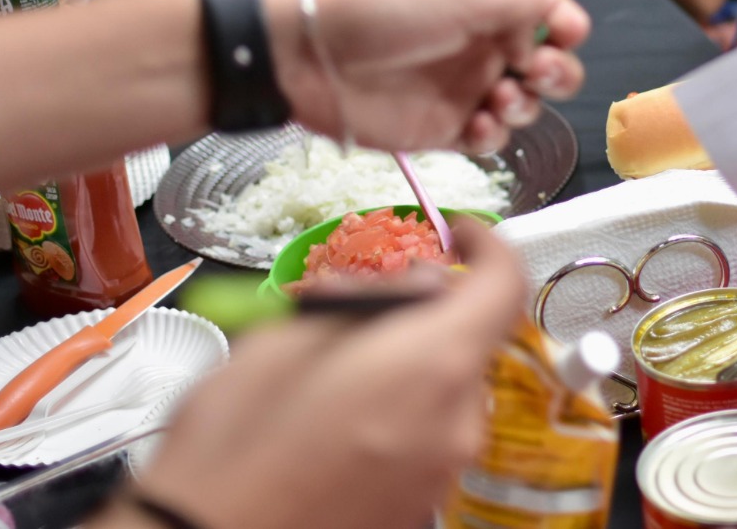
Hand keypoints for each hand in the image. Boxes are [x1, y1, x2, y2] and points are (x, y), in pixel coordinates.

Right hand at [122, 220, 525, 528]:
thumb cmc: (231, 446)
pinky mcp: (421, 507)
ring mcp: (443, 473)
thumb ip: (368, 303)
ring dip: (410, 365)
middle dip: (426, 314)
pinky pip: (427, 438)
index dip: (486, 247)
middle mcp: (457, 423)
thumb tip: (410, 286)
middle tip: (363, 306)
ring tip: (336, 368)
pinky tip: (339, 419)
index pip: (504, 284)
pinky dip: (399, 414)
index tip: (459, 235)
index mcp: (434, 364)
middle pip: (470, 341)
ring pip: (448, 391)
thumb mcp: (287, 339)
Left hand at [269, 0, 590, 153]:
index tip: (565, 37)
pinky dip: (492, 137)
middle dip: (557, 73)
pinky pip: (488, 141)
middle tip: (537, 73)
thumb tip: (571, 21)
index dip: (567, 28)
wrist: (309, 53)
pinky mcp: (442, 130)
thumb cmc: (387, 9)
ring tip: (497, 101)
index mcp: (489, 4)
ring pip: (523, 107)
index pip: (549, 15)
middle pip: (548, 66)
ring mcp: (464, 90)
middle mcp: (482, 46)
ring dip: (523, 106)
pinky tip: (476, 128)